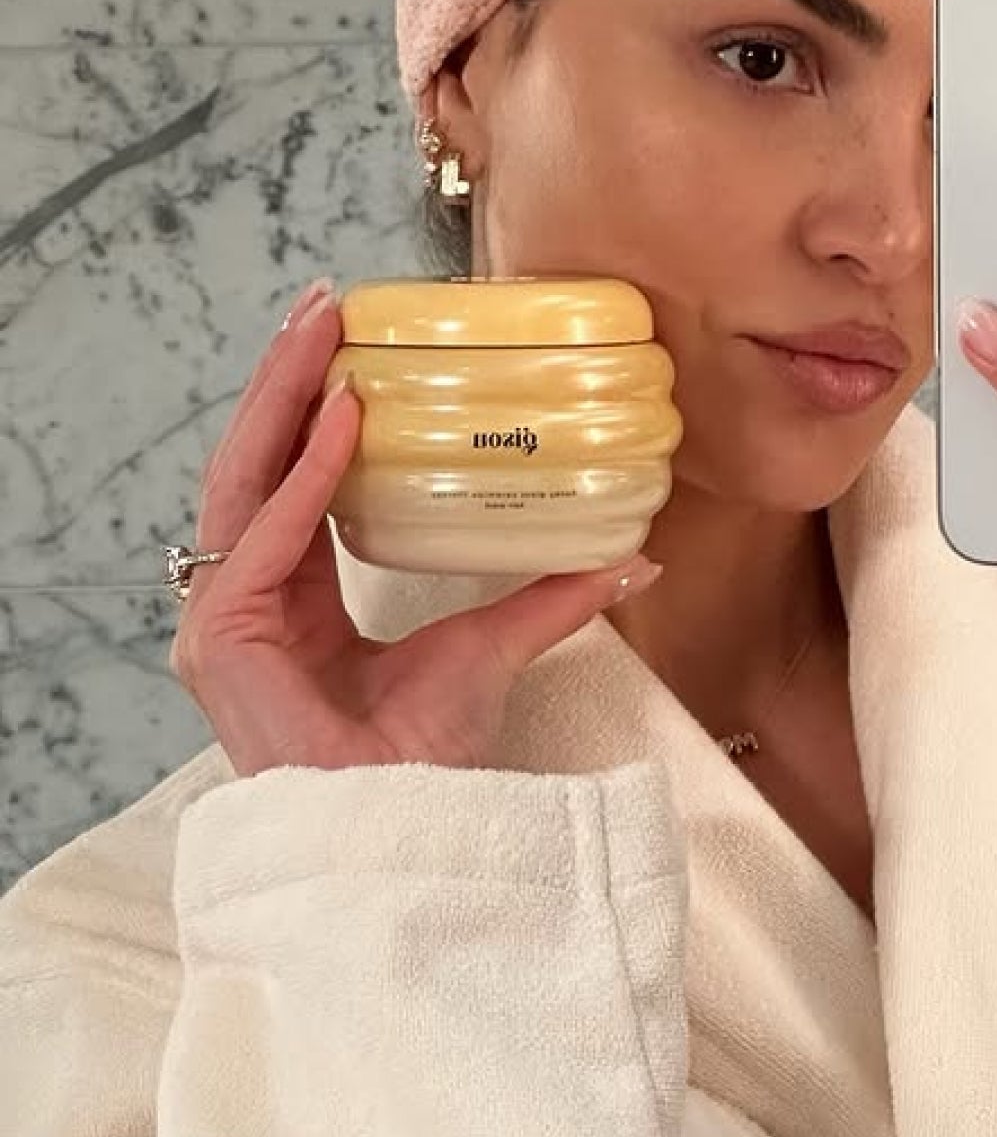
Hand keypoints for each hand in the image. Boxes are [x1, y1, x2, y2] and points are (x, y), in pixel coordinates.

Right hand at [171, 279, 661, 776]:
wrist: (405, 831)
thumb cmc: (428, 760)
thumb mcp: (495, 647)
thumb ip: (552, 597)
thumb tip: (635, 556)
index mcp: (292, 599)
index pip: (294, 483)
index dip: (316, 412)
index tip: (353, 344)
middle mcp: (246, 600)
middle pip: (259, 466)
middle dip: (289, 380)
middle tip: (327, 304)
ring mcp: (223, 621)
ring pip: (245, 482)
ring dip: (284, 401)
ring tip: (324, 331)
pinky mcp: (222, 639)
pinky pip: (266, 540)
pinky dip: (306, 478)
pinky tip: (345, 421)